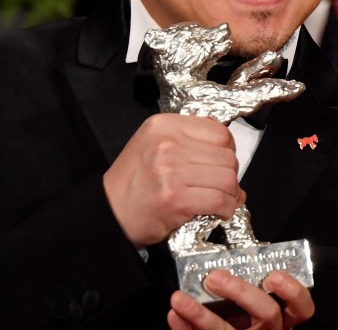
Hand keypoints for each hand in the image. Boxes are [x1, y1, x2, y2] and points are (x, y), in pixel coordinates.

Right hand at [103, 113, 245, 246]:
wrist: (107, 213)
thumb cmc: (131, 183)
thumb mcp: (152, 144)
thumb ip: (187, 139)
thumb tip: (228, 151)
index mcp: (164, 125)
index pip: (219, 131)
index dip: (227, 150)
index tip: (221, 162)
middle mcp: (168, 144)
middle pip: (226, 155)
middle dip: (230, 174)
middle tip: (222, 185)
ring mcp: (171, 171)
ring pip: (227, 178)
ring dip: (231, 193)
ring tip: (222, 199)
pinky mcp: (175, 198)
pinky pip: (220, 200)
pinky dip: (227, 208)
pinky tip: (220, 211)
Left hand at [167, 270, 314, 329]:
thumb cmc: (245, 315)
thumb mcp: (257, 302)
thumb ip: (255, 285)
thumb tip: (236, 255)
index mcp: (281, 319)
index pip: (301, 309)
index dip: (292, 292)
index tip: (274, 275)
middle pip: (266, 314)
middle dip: (241, 292)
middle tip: (216, 277)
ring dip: (200, 314)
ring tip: (180, 298)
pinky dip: (184, 327)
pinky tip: (174, 314)